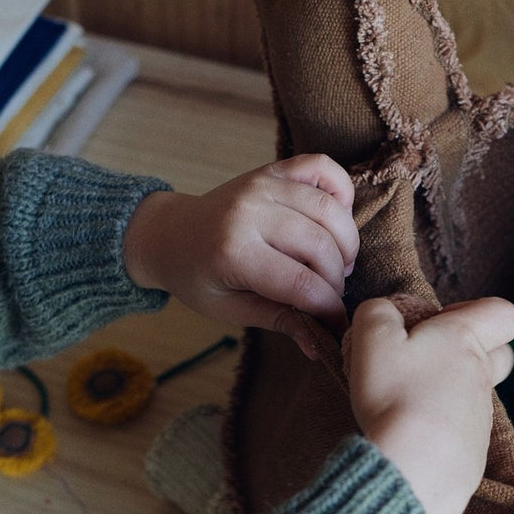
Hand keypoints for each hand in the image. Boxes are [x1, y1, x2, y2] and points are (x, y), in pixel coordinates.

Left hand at [123, 154, 357, 354]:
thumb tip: (320, 346)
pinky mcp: (271, 170)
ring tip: (337, 263)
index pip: (301, 284)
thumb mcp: (229, 309)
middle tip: (332, 292)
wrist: (168, 234)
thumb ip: (278, 320)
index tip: (337, 322)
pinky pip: (321, 167)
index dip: (328, 307)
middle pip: (320, 245)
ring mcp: (262, 184)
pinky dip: (341, 189)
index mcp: (233, 253)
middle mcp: (248, 212)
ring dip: (345, 241)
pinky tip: (336, 219)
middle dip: (337, 277)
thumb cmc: (197, 277)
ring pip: (329, 209)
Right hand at [348, 296, 513, 513]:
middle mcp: (481, 378)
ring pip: (475, 397)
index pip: (503, 313)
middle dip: (473, 351)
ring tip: (405, 404)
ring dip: (446, 394)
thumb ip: (377, 313)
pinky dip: (439, 431)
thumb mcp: (372, 339)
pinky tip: (409, 437)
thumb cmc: (394, 396)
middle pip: (501, 356)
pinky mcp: (473, 453)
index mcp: (465, 341)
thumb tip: (384, 311)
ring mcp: (481, 419)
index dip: (477, 309)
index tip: (441, 320)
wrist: (413, 468)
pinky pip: (461, 433)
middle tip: (430, 360)